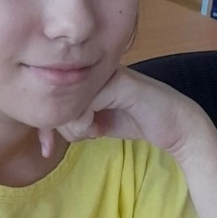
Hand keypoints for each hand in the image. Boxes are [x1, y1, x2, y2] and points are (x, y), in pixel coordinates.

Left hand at [38, 66, 207, 159]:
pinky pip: (83, 105)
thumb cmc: (132, 120)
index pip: (49, 95)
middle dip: (61, 128)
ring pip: (66, 103)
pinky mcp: (115, 81)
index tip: (46, 148)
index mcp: (84, 74)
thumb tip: (45, 130)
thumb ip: (71, 119)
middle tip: (81, 137)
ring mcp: (103, 72)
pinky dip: (86, 123)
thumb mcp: (93, 122)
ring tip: (93, 132)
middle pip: (53, 100)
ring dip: (75, 128)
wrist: (171, 122)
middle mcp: (90, 69)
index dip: (45, 124)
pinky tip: (98, 130)